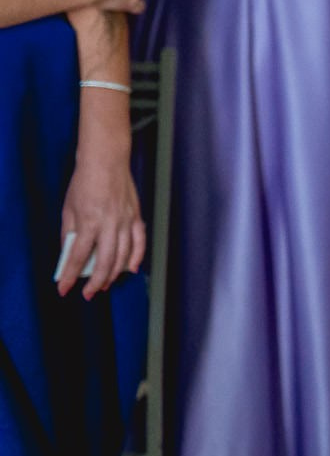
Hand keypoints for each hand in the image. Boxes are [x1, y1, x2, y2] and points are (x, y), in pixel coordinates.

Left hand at [56, 151, 145, 299]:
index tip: (64, 288)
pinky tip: (132, 268)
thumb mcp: (68, 209)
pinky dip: (137, 256)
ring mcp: (125, 220)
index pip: (79, 256)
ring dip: (114, 273)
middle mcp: (109, 223)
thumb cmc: (85, 182)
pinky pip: (140, 241)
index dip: (70, 275)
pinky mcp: (136, 216)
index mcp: (89, 221)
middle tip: (88, 294)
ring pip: (124, 255)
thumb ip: (69, 233)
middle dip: (96, 281)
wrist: (106, 161)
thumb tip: (69, 253)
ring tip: (105, 284)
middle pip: (105, 261)